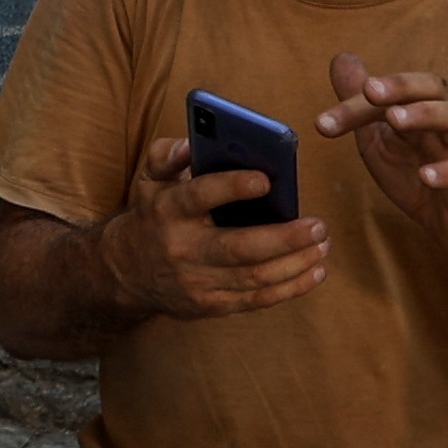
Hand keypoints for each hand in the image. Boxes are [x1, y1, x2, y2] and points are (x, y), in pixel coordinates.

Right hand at [95, 129, 324, 322]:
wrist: (125, 272)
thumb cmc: (152, 214)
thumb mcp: (149, 179)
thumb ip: (168, 154)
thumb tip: (193, 143)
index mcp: (168, 209)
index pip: (199, 196)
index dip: (232, 188)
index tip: (266, 179)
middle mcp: (182, 248)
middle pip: (238, 248)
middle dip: (284, 238)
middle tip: (318, 225)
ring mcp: (197, 281)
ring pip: (254, 277)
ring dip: (295, 263)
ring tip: (322, 244)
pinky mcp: (210, 305)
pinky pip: (256, 300)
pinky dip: (290, 288)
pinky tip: (314, 272)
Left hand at [322, 59, 447, 262]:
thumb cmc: (415, 170)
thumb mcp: (379, 137)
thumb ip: (360, 104)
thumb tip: (341, 57)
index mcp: (420, 108)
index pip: (396, 90)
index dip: (361, 100)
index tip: (326, 122)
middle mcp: (444, 122)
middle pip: (435, 88)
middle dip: (402, 86)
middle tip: (370, 91)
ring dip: (427, 114)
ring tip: (395, 119)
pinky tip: (427, 176)